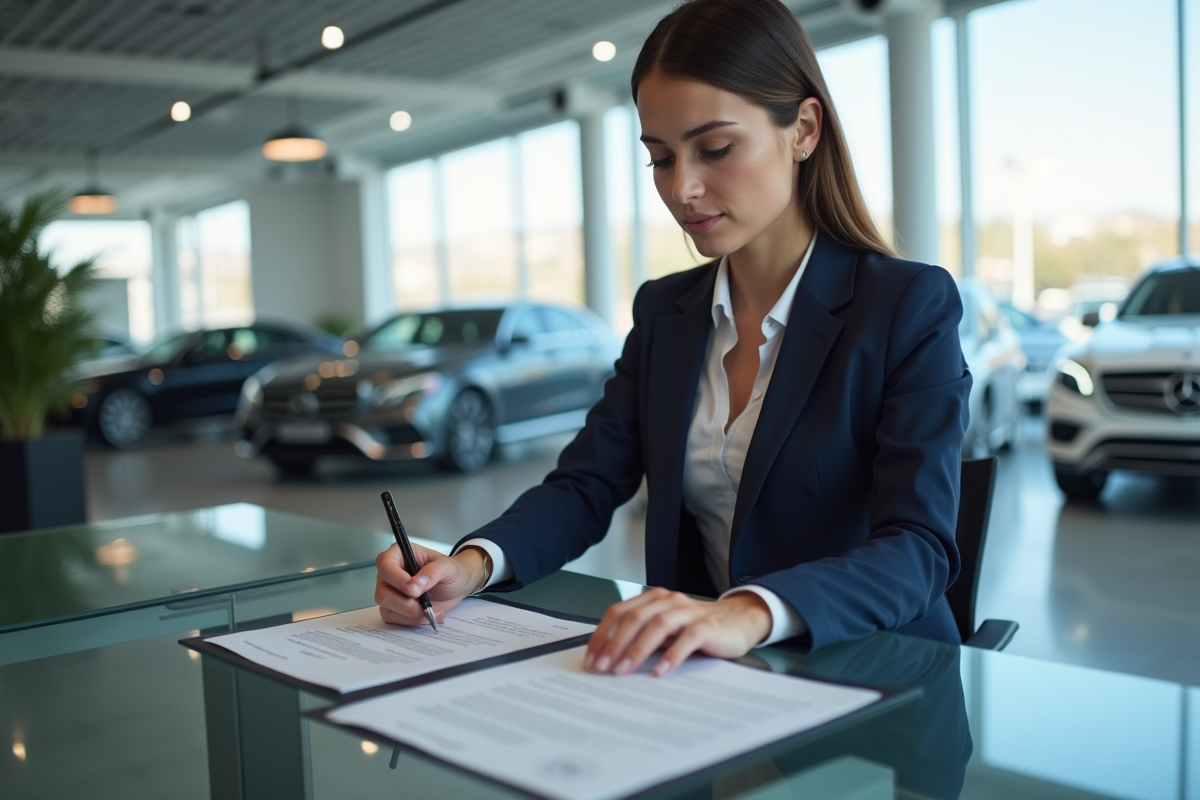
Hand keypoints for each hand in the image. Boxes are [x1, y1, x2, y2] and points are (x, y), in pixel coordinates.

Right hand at [374, 544, 488, 625]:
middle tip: (428, 606)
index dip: (398, 580)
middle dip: (406, 605)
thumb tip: (414, 585)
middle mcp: (389, 573)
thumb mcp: (447, 567)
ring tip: (433, 610)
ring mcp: (389, 591)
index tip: (416, 591)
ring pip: (387, 609)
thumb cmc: (451, 571)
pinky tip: (427, 615)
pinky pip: (393, 619)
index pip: (385, 565)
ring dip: (412, 615)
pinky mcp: (392, 607)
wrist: (456, 587)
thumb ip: (432, 573)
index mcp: (398, 554)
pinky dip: (412, 621)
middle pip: (383, 593)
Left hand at [583, 588, 772, 676]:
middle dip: (614, 644)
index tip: (591, 659)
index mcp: (653, 599)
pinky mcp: (708, 626)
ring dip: (637, 649)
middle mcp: (669, 601)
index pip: (619, 612)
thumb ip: (641, 636)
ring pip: (658, 625)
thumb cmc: (696, 629)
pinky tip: (660, 671)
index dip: (602, 635)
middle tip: (601, 668)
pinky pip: (687, 639)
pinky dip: (672, 656)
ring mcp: (689, 612)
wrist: (738, 622)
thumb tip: (607, 658)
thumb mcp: (664, 630)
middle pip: (635, 618)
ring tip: (623, 670)